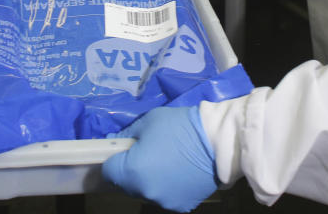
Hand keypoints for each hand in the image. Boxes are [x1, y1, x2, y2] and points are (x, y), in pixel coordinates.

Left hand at [102, 106, 217, 212]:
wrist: (218, 142)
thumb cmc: (180, 127)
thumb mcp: (147, 122)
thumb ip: (126, 136)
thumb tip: (116, 144)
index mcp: (132, 171)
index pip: (109, 171)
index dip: (115, 160)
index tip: (125, 151)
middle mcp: (145, 192)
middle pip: (127, 184)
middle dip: (132, 170)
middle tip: (148, 153)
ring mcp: (164, 202)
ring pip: (147, 192)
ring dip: (150, 180)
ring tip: (167, 162)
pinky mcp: (181, 206)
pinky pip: (166, 196)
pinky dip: (168, 187)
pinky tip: (179, 172)